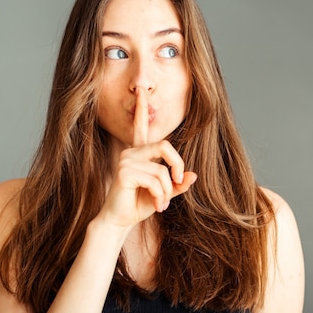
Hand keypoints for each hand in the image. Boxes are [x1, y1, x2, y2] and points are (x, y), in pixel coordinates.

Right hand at [96, 87, 196, 229]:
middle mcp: (131, 153)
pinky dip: (161, 195)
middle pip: (166, 146)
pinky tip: (156, 205)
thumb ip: (177, 184)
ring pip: (162, 170)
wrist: (118, 221)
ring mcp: (126, 161)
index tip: (141, 90)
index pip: (141, 127)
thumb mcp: (164, 194)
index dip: (141, 108)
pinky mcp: (124, 172)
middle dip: (177, 166)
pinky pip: (155, 180)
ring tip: (162, 204)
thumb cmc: (138, 205)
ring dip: (167, 191)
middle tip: (179, 183)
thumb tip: (193, 175)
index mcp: (139, 154)